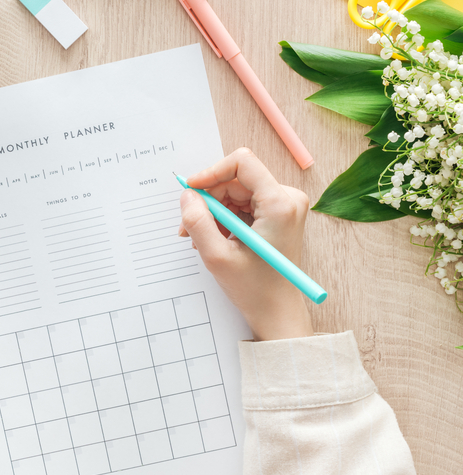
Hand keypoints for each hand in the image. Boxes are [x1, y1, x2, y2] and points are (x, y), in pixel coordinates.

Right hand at [177, 148, 313, 341]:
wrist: (277, 312)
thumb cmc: (255, 289)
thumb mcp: (217, 256)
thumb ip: (197, 221)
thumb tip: (186, 195)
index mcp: (279, 204)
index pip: (242, 162)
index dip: (211, 172)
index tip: (191, 191)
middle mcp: (287, 199)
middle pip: (236, 179)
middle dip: (209, 200)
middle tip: (189, 226)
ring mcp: (284, 206)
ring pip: (236, 191)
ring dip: (214, 212)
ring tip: (202, 239)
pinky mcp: (278, 215)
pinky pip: (243, 203)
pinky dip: (224, 218)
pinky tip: (216, 239)